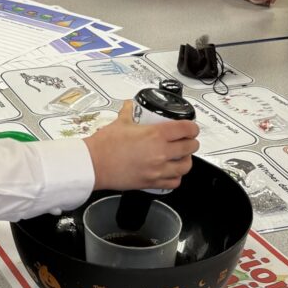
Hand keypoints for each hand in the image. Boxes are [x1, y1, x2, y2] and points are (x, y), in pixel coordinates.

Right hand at [84, 101, 198, 191]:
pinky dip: (176, 177)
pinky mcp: (152, 182)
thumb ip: (128, 112)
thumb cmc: (105, 145)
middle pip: (190, 147)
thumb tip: (130, 105)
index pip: (186, 129)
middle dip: (192, 142)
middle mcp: (160, 152)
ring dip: (186, 160)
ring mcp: (157, 169)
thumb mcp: (120, 122)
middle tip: (188, 140)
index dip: (193, 127)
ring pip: (185, 166)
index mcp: (155, 135)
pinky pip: (174, 182)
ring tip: (182, 156)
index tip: (191, 128)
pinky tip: (172, 172)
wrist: (94, 164)